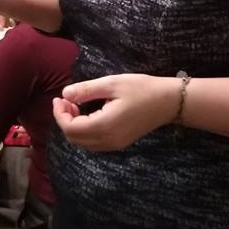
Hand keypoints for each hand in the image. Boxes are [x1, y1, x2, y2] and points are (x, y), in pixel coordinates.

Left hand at [53, 74, 177, 150]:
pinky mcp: (120, 143)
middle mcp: (108, 140)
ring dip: (74, 127)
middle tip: (66, 100)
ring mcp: (114, 145)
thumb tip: (65, 94)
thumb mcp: (112, 84)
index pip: (71, 128)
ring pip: (83, 143)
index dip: (60, 114)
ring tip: (76, 106)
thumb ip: (86, 90)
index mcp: (104, 126)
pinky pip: (94, 143)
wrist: (169, 102)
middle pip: (74, 138)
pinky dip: (85, 131)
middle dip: (65, 120)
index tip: (59, 98)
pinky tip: (88, 115)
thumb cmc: (142, 89)